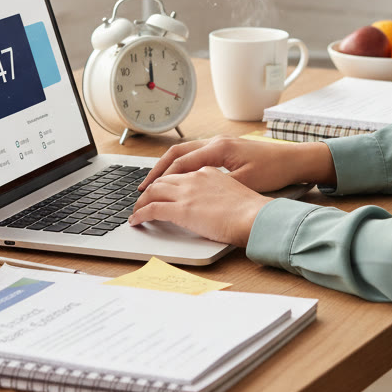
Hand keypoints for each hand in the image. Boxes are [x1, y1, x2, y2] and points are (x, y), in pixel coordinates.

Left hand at [129, 167, 269, 246]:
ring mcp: (187, 192)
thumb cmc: (251, 209)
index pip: (181, 172)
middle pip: (164, 179)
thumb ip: (219, 191)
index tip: (161, 189)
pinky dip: (140, 214)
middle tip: (143, 199)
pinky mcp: (181, 210)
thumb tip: (212, 202)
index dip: (167, 181)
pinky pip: (151, 209)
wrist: (255, 216)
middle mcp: (195, 177)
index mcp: (208, 171)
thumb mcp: (235, 190)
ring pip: (154, 191)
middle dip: (150, 189)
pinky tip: (136, 220)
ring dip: (142, 201)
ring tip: (136, 210)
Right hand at [136, 136, 334, 194]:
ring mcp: (221, 144)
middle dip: (159, 169)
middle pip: (178, 152)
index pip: (181, 161)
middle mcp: (217, 142)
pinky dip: (183, 165)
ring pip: (186, 152)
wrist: (294, 160)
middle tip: (144, 186)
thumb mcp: (244, 182)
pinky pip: (196, 154)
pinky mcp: (226, 149)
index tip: (147, 190)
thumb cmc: (273, 170)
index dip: (161, 177)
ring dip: (169, 165)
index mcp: (219, 148)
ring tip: (155, 182)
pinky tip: (179, 177)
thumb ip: (216, 185)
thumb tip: (192, 193)